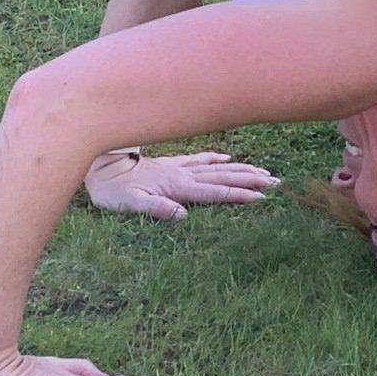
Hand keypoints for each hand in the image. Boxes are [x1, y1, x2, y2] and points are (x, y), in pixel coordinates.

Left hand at [85, 146, 277, 218]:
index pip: (215, 192)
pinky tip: (228, 159)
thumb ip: (157, 209)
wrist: (101, 166)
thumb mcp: (131, 204)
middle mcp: (183, 175)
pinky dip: (217, 159)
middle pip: (223, 177)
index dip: (238, 195)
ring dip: (241, 170)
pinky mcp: (171, 164)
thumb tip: (182, 216)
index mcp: (178, 187)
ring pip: (217, 168)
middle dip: (250, 180)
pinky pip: (201, 160)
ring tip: (262, 172)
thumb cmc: (114, 190)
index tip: (262, 197)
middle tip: (275, 182)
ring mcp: (179, 168)